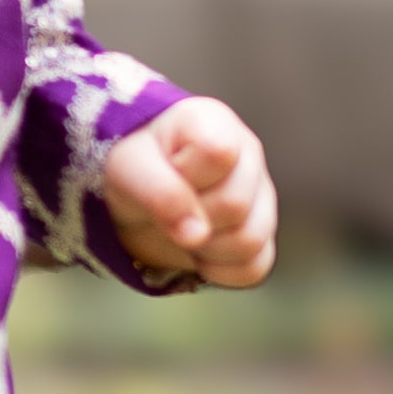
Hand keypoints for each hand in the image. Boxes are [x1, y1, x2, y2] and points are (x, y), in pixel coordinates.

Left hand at [100, 96, 277, 288]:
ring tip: (182, 229)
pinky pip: (253, 268)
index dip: (185, 175)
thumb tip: (196, 235)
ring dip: (204, 247)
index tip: (165, 170)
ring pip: (249, 240)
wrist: (135, 194)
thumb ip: (161, 193)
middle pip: (235, 204)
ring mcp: (262, 196)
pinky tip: (199, 251)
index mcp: (216, 123)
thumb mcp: (129, 169)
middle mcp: (248, 155)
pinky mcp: (263, 233)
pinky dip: (218, 270)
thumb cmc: (136, 167)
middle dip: (192, 216)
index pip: (219, 154)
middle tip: (168, 207)